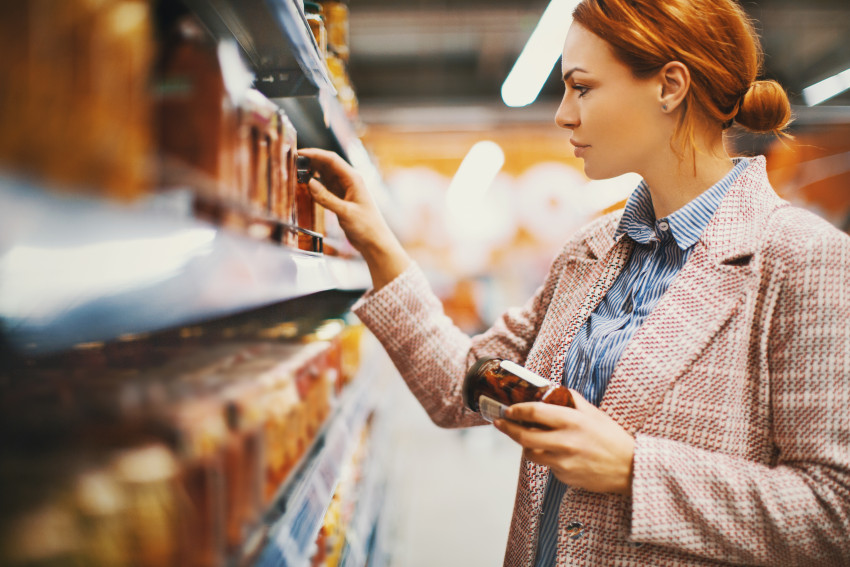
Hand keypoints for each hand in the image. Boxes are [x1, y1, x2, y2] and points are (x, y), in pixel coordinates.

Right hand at [298, 148, 409, 289]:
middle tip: (293, 161)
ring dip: (312, 171)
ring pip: (325, 174)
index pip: (331, 159)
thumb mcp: (345, 212)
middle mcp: (349, 180)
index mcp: (353, 178)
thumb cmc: (367, 227)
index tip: (299, 153)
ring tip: (296, 171)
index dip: (314, 154)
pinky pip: (325, 186)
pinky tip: (306, 185)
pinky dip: (315, 184)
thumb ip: (326, 198)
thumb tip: (309, 183)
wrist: (374, 242)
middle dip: (311, 161)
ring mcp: (344, 189)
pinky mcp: (340, 198)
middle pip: (327, 164)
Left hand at [494, 391, 634, 494]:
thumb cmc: (611, 438)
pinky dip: (546, 457)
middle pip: (524, 436)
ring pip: (530, 453)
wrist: (629, 468)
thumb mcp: (593, 412)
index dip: (516, 410)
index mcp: (572, 420)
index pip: (534, 412)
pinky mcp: (564, 476)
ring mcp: (563, 461)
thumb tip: (551, 389)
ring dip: (525, 444)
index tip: (508, 408)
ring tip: (527, 436)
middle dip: (508, 428)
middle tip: (500, 423)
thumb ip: (570, 399)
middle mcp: (565, 441)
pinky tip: (556, 453)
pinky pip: (546, 465)